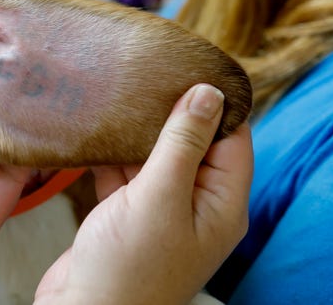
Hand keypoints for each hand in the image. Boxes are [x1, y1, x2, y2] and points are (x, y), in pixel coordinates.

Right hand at [35, 83, 253, 304]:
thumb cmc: (128, 270)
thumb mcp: (160, 197)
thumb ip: (183, 143)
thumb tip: (209, 92)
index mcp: (222, 204)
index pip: (233, 137)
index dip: (218, 100)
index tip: (194, 63)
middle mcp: (198, 204)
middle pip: (195, 141)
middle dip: (173, 108)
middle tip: (151, 70)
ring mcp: (162, 210)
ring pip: (158, 154)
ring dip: (140, 128)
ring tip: (121, 89)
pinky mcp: (128, 214)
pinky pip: (128, 172)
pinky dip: (115, 151)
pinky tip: (99, 125)